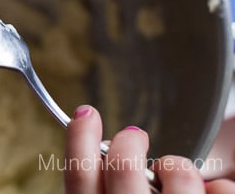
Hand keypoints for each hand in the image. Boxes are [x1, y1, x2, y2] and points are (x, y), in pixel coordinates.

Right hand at [64, 105, 234, 192]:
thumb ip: (110, 184)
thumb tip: (109, 144)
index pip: (79, 179)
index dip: (79, 139)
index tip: (86, 112)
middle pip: (121, 169)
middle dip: (129, 143)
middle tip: (134, 136)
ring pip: (175, 176)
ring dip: (177, 167)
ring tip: (176, 174)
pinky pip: (219, 193)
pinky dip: (220, 187)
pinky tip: (212, 191)